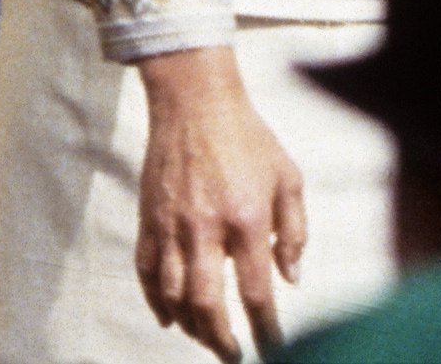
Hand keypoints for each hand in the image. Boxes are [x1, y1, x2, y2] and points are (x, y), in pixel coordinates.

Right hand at [136, 45, 306, 362]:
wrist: (196, 102)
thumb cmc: (249, 137)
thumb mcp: (288, 175)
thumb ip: (294, 229)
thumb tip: (290, 279)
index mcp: (247, 217)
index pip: (255, 291)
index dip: (266, 328)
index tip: (274, 347)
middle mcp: (206, 228)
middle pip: (207, 305)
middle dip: (222, 340)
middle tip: (234, 355)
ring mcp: (172, 226)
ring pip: (174, 297)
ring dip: (192, 327)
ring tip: (209, 337)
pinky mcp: (149, 220)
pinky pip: (146, 275)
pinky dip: (156, 303)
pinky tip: (170, 319)